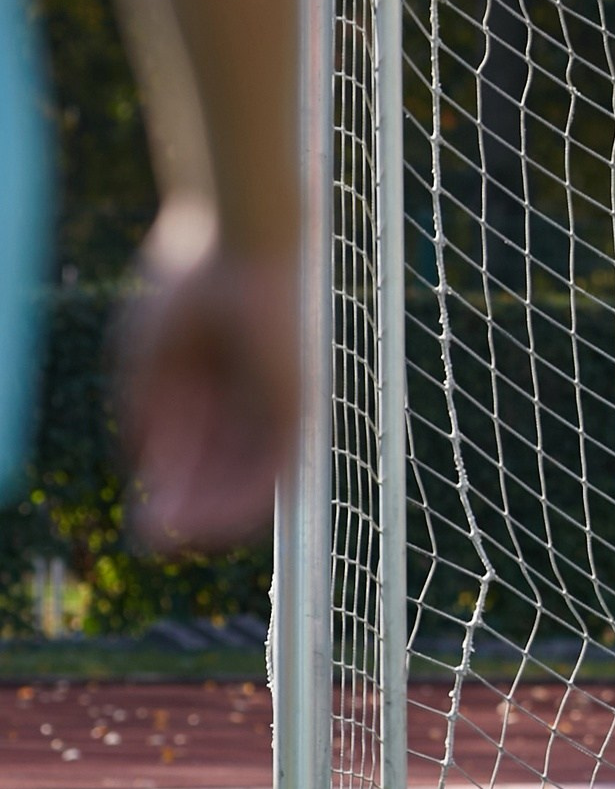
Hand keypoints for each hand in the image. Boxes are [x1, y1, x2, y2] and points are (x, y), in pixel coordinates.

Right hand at [118, 212, 299, 553]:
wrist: (234, 245)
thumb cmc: (186, 287)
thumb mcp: (148, 360)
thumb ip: (145, 414)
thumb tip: (143, 470)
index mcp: (217, 383)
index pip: (197, 454)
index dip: (169, 489)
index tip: (144, 520)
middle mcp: (251, 401)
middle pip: (221, 473)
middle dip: (187, 509)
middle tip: (156, 542)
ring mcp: (277, 405)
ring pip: (248, 480)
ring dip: (212, 517)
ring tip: (175, 542)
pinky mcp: (297, 408)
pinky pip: (272, 472)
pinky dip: (240, 503)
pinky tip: (207, 525)